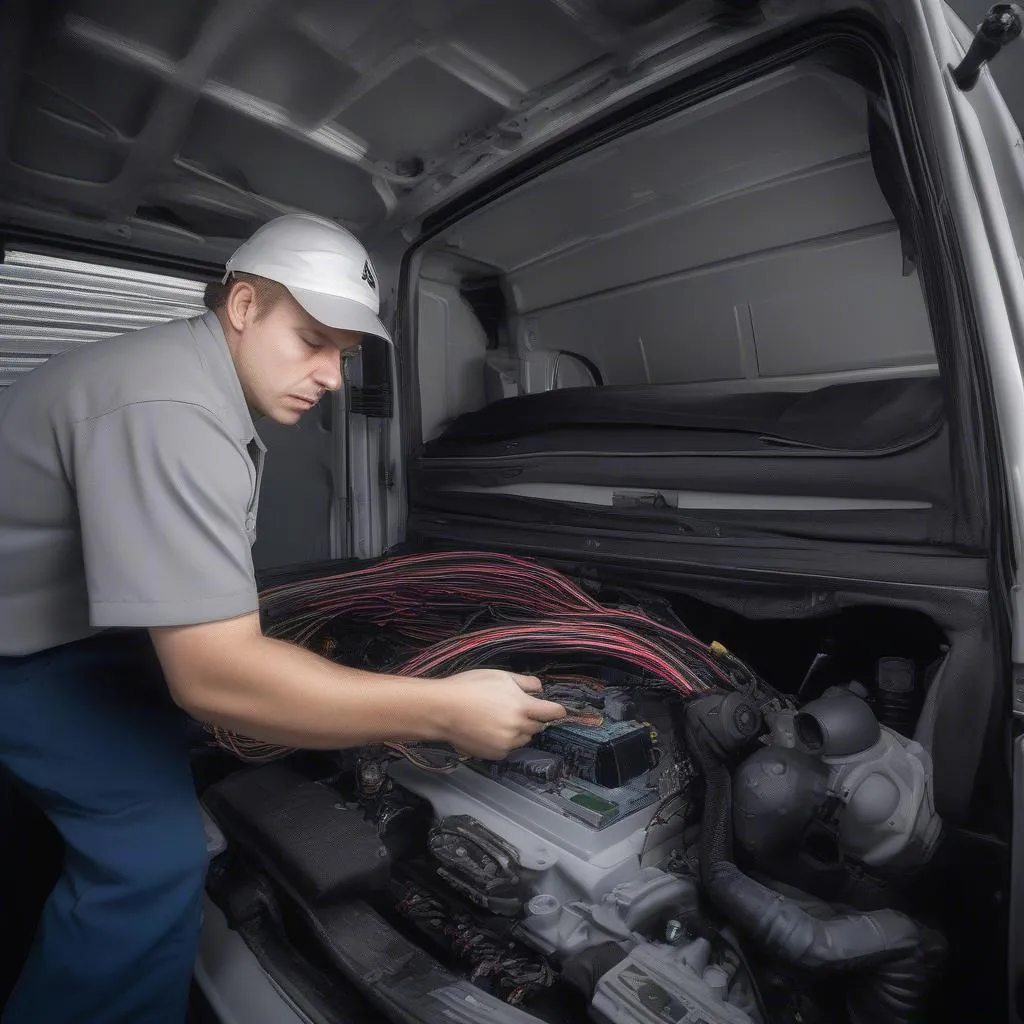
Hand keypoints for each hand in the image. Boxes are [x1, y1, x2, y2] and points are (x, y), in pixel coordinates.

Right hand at [437, 670, 566, 759]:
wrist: (442, 709)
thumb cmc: (470, 687)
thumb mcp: (500, 675)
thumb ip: (525, 682)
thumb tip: (540, 689)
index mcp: (522, 706)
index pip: (552, 712)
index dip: (556, 710)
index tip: (555, 710)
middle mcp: (518, 727)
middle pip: (538, 726)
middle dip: (532, 718)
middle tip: (515, 708)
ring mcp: (506, 743)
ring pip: (524, 738)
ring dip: (519, 730)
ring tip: (499, 718)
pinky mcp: (495, 754)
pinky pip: (509, 748)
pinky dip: (505, 740)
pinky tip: (489, 729)